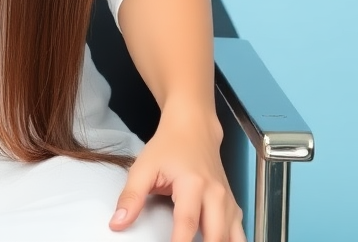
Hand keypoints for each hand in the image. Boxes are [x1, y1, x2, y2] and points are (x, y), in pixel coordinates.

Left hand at [109, 105, 244, 241]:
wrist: (194, 128)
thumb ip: (131, 197)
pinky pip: (240, 234)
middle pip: (215, 236)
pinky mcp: (233, 206)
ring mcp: (228, 201)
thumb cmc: (169, 146)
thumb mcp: (144, 167)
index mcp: (192, 184)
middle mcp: (215, 194)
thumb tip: (118, 223)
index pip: (187, 224)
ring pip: (232, 238)